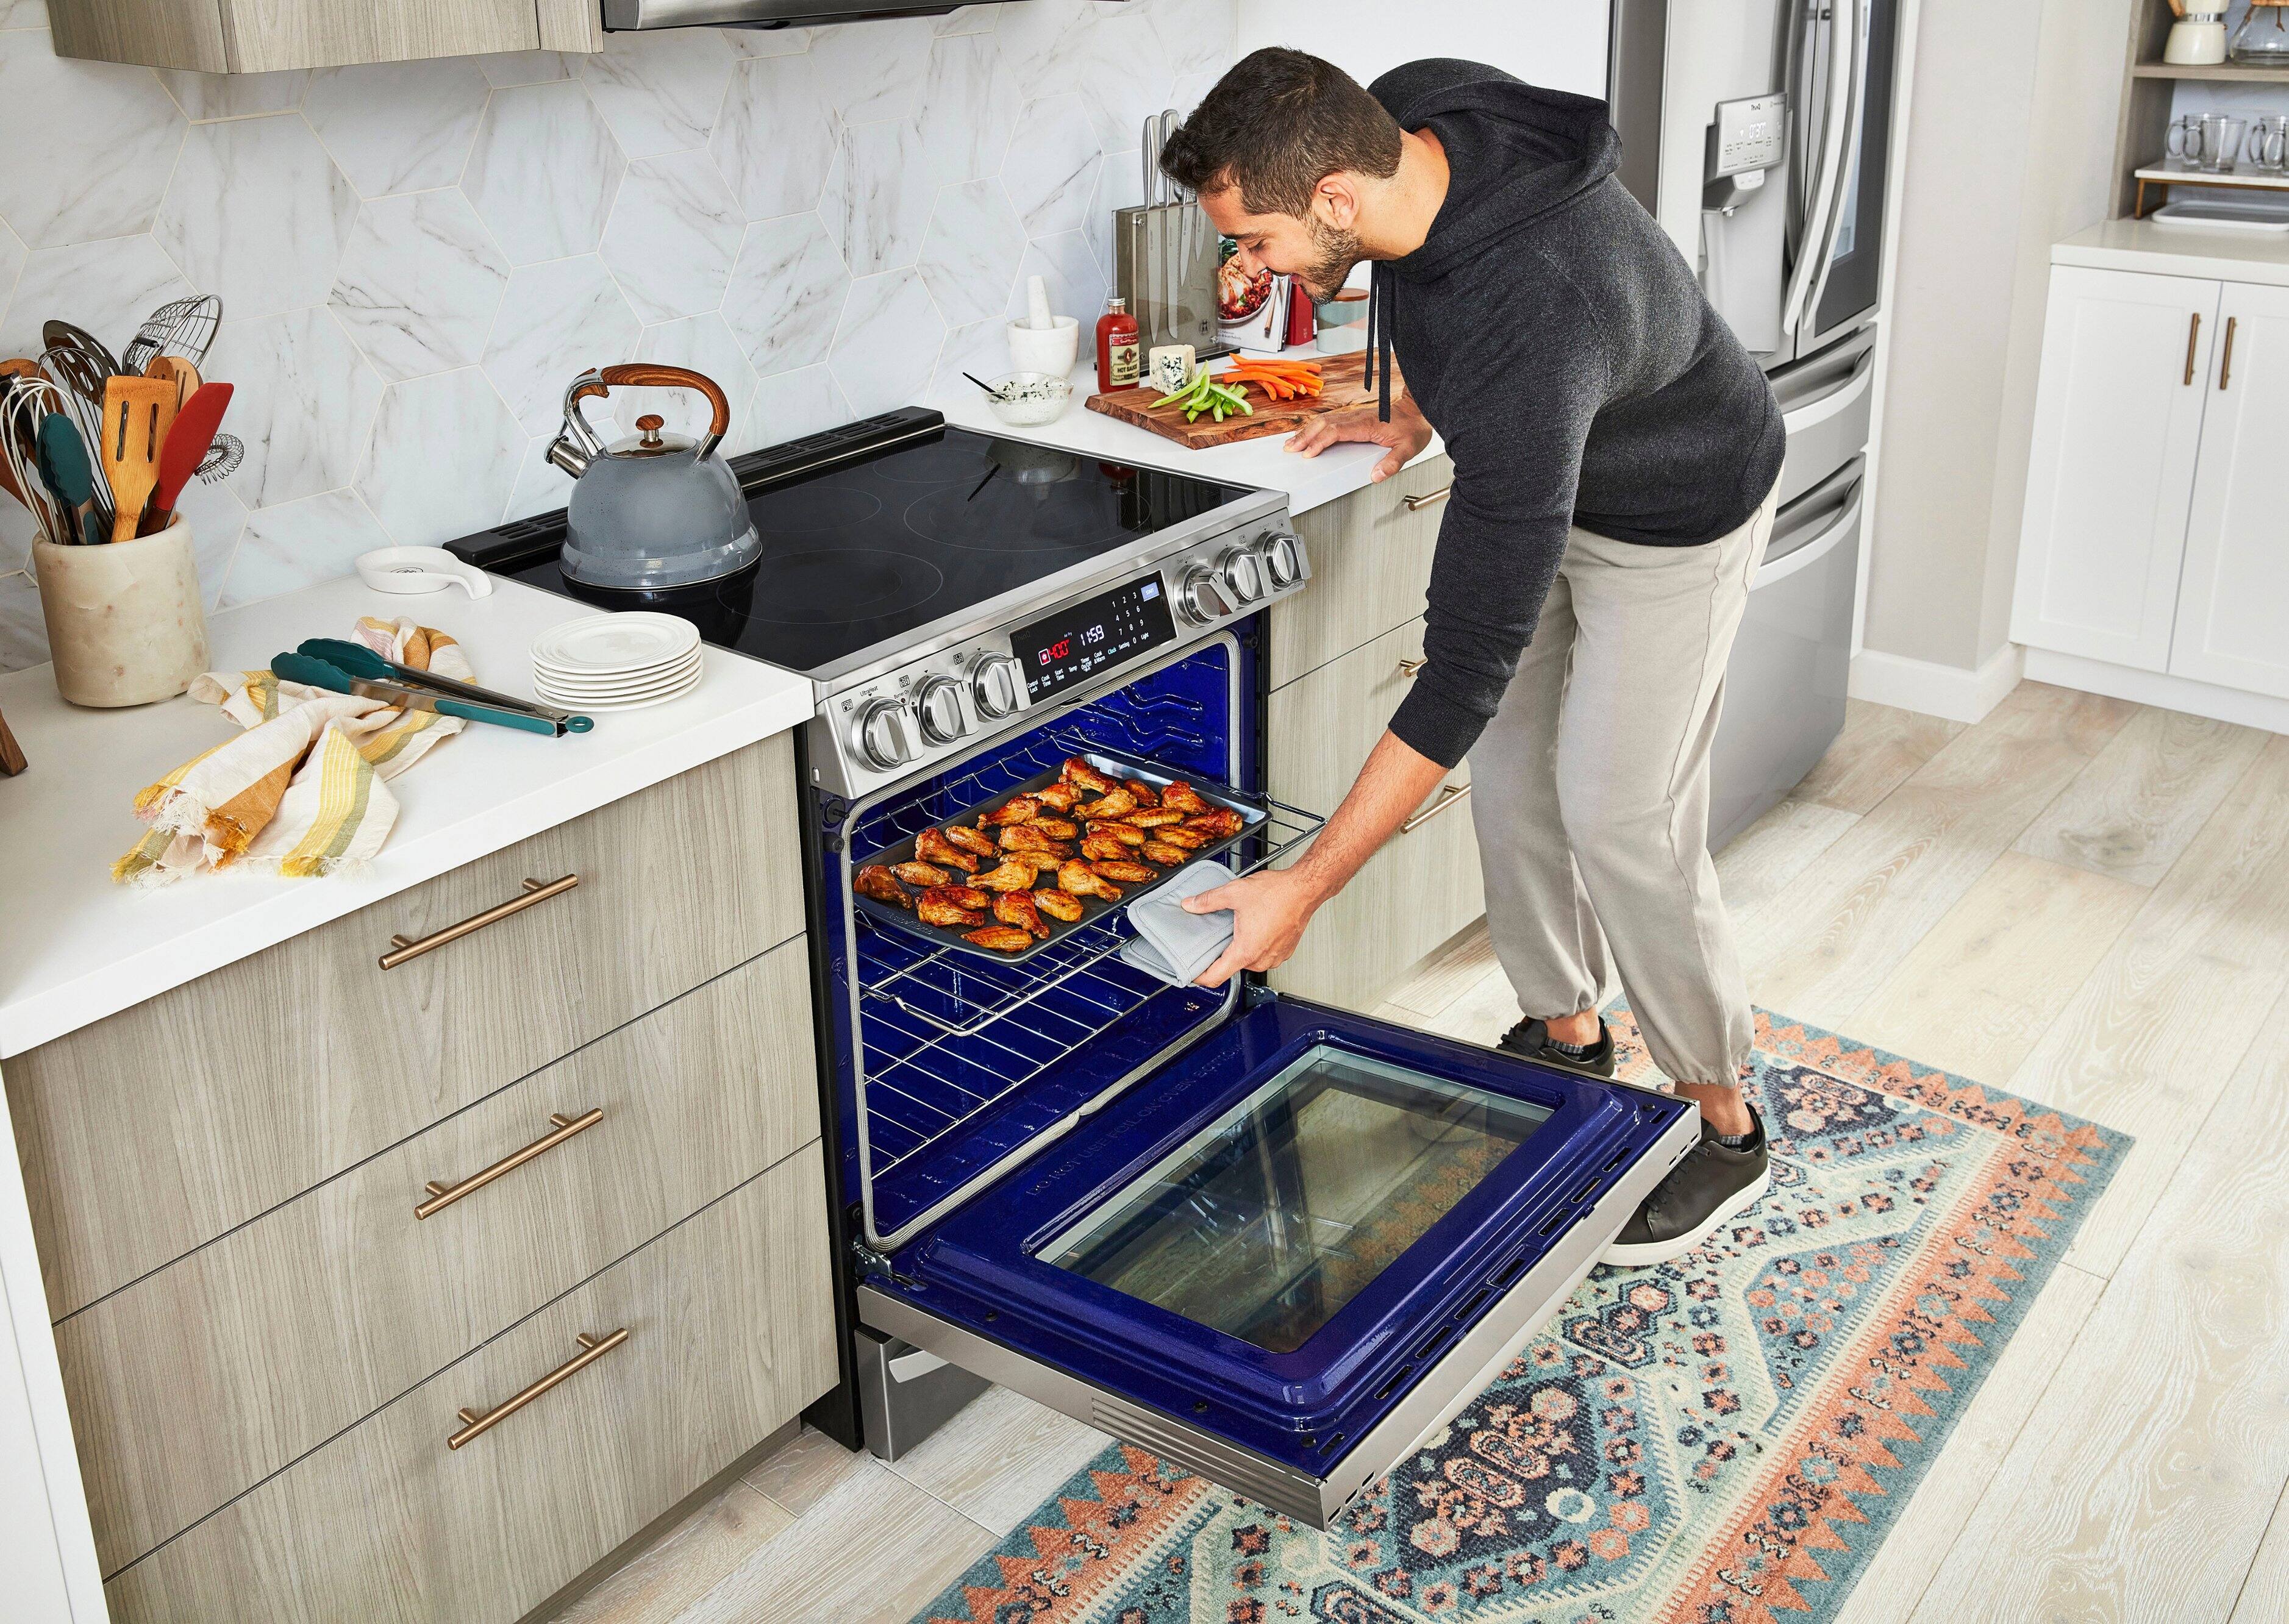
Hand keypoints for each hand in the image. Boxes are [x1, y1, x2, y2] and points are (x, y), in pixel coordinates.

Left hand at [1182, 867, 1328, 987]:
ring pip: (1248, 960)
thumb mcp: (1234, 893)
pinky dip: (1257, 944)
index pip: (1215, 977)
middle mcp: (1261, 959)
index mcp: (1246, 951)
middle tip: (1218, 934)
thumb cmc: (1278, 893)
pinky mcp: (1284, 952)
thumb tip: (1191, 904)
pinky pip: (1263, 955)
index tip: (1192, 973)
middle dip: (1223, 952)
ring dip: (1242, 947)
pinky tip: (1257, 926)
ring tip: (1241, 926)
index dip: (1199, 977)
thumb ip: (1208, 900)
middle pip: (1232, 966)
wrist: (1305, 889)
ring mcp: (1275, 957)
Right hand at [1283, 394, 1431, 482]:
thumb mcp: (1408, 449)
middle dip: (1305, 436)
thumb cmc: (1412, 428)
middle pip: (1324, 423)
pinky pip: (1330, 421)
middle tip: (1290, 449)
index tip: (1309, 453)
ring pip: (1324, 420)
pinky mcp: (1354, 417)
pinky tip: (1308, 434)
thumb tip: (1376, 476)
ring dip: (1306, 431)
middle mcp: (1357, 417)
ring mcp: (1354, 416)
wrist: (1417, 411)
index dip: (1320, 442)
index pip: (1336, 431)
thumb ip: (1392, 463)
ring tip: (1292, 443)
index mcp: (1367, 425)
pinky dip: (1315, 428)